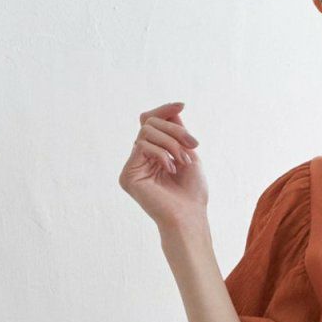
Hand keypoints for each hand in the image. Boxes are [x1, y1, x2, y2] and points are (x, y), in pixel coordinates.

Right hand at [118, 100, 206, 226]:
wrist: (190, 217)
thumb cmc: (192, 192)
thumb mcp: (189, 153)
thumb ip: (176, 131)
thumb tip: (171, 109)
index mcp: (153, 153)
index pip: (152, 122)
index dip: (165, 111)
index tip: (182, 104)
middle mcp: (140, 158)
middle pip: (150, 123)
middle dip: (174, 130)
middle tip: (193, 145)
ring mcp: (133, 167)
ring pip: (146, 132)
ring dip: (171, 143)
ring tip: (184, 161)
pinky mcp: (128, 175)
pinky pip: (141, 146)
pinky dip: (161, 153)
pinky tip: (171, 169)